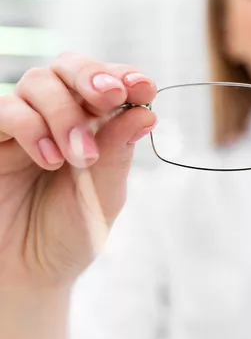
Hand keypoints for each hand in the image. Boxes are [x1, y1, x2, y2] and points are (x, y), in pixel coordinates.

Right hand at [0, 53, 156, 290]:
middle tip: (111, 96)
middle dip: (93, 76)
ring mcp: (24, 124)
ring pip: (39, 82)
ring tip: (80, 157)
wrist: (28, 271)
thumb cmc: (70, 231)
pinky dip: (31, 127)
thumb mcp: (104, 193)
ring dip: (66, 113)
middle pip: (69, 67)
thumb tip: (147, 112)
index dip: (125, 76)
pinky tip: (50, 160)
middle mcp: (58, 116)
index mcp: (94, 124)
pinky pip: (4, 110)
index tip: (143, 87)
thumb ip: (118, 153)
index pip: (107, 83)